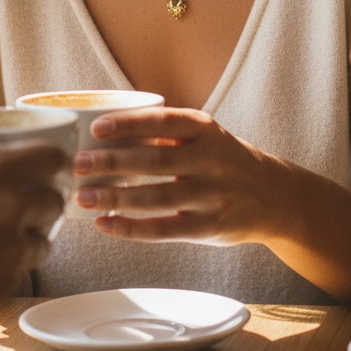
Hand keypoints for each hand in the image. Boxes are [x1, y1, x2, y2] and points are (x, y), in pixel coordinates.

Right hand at [0, 123, 66, 330]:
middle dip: (41, 204)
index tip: (45, 170)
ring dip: (28, 240)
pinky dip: (7, 271)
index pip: (52, 158)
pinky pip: (21, 273)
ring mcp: (9, 249)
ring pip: (44, 242)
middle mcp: (9, 206)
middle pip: (55, 201)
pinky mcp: (2, 285)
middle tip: (18, 210)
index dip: (52, 164)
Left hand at [72, 108, 274, 244]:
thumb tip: (104, 133)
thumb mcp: (205, 136)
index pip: (163, 121)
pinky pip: (164, 229)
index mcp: (205, 129)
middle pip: (155, 160)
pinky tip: (105, 224)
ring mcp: (211, 194)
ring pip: (156, 197)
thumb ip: (166, 133)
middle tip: (78, 163)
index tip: (97, 129)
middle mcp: (210, 159)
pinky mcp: (209, 227)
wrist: (273, 195)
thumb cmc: (223, 160)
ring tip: (83, 197)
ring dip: (116, 198)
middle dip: (113, 162)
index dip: (129, 124)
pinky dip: (131, 228)